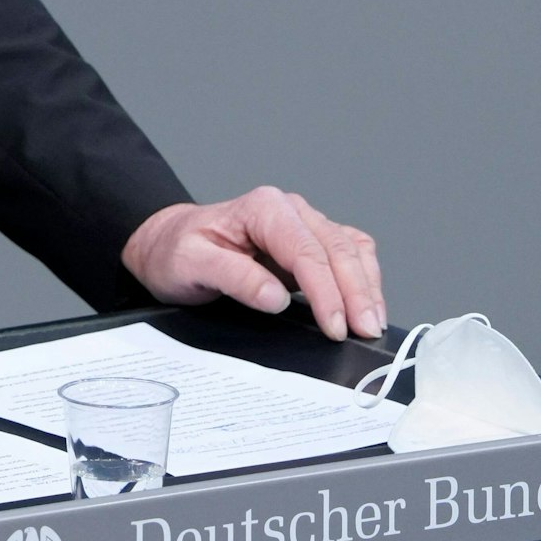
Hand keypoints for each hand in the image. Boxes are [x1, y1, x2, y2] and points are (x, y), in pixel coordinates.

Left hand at [121, 187, 383, 341]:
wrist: (168, 244)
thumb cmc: (177, 251)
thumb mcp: (191, 264)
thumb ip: (234, 278)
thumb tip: (276, 298)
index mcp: (263, 208)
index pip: (306, 251)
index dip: (326, 291)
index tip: (334, 326)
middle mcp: (289, 210)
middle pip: (338, 249)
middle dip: (356, 293)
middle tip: (365, 332)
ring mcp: (304, 224)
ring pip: (351, 250)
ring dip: (367, 288)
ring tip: (371, 326)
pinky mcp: (311, 242)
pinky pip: (350, 254)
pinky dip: (364, 279)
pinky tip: (366, 306)